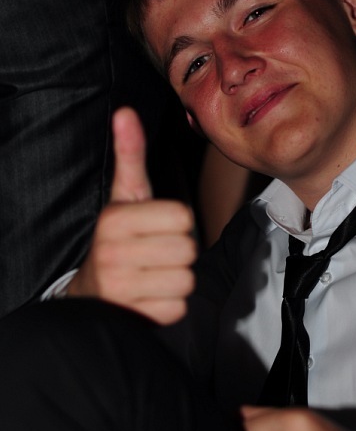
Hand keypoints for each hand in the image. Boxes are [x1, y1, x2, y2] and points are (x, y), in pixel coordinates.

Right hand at [67, 107, 196, 324]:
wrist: (92, 291)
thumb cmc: (119, 239)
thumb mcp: (125, 196)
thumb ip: (130, 156)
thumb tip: (125, 112)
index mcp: (114, 220)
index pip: (182, 218)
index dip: (177, 223)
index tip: (156, 228)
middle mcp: (112, 254)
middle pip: (187, 250)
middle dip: (178, 252)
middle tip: (156, 254)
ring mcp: (120, 289)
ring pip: (186, 280)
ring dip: (176, 279)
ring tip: (152, 274)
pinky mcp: (131, 318)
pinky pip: (178, 308)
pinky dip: (169, 304)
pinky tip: (149, 296)